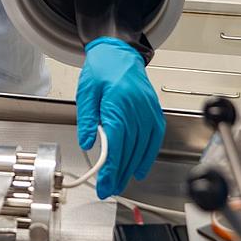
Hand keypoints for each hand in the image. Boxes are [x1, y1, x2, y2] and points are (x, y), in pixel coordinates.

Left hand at [76, 37, 164, 198]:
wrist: (119, 52)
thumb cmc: (101, 69)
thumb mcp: (86, 92)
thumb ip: (87, 119)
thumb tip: (87, 143)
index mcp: (118, 103)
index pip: (116, 143)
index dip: (111, 167)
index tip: (105, 184)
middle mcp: (137, 109)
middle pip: (130, 149)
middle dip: (119, 173)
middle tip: (109, 189)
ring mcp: (149, 110)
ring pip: (142, 147)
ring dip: (132, 168)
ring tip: (121, 182)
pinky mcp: (154, 111)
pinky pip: (154, 138)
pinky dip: (147, 155)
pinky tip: (139, 168)